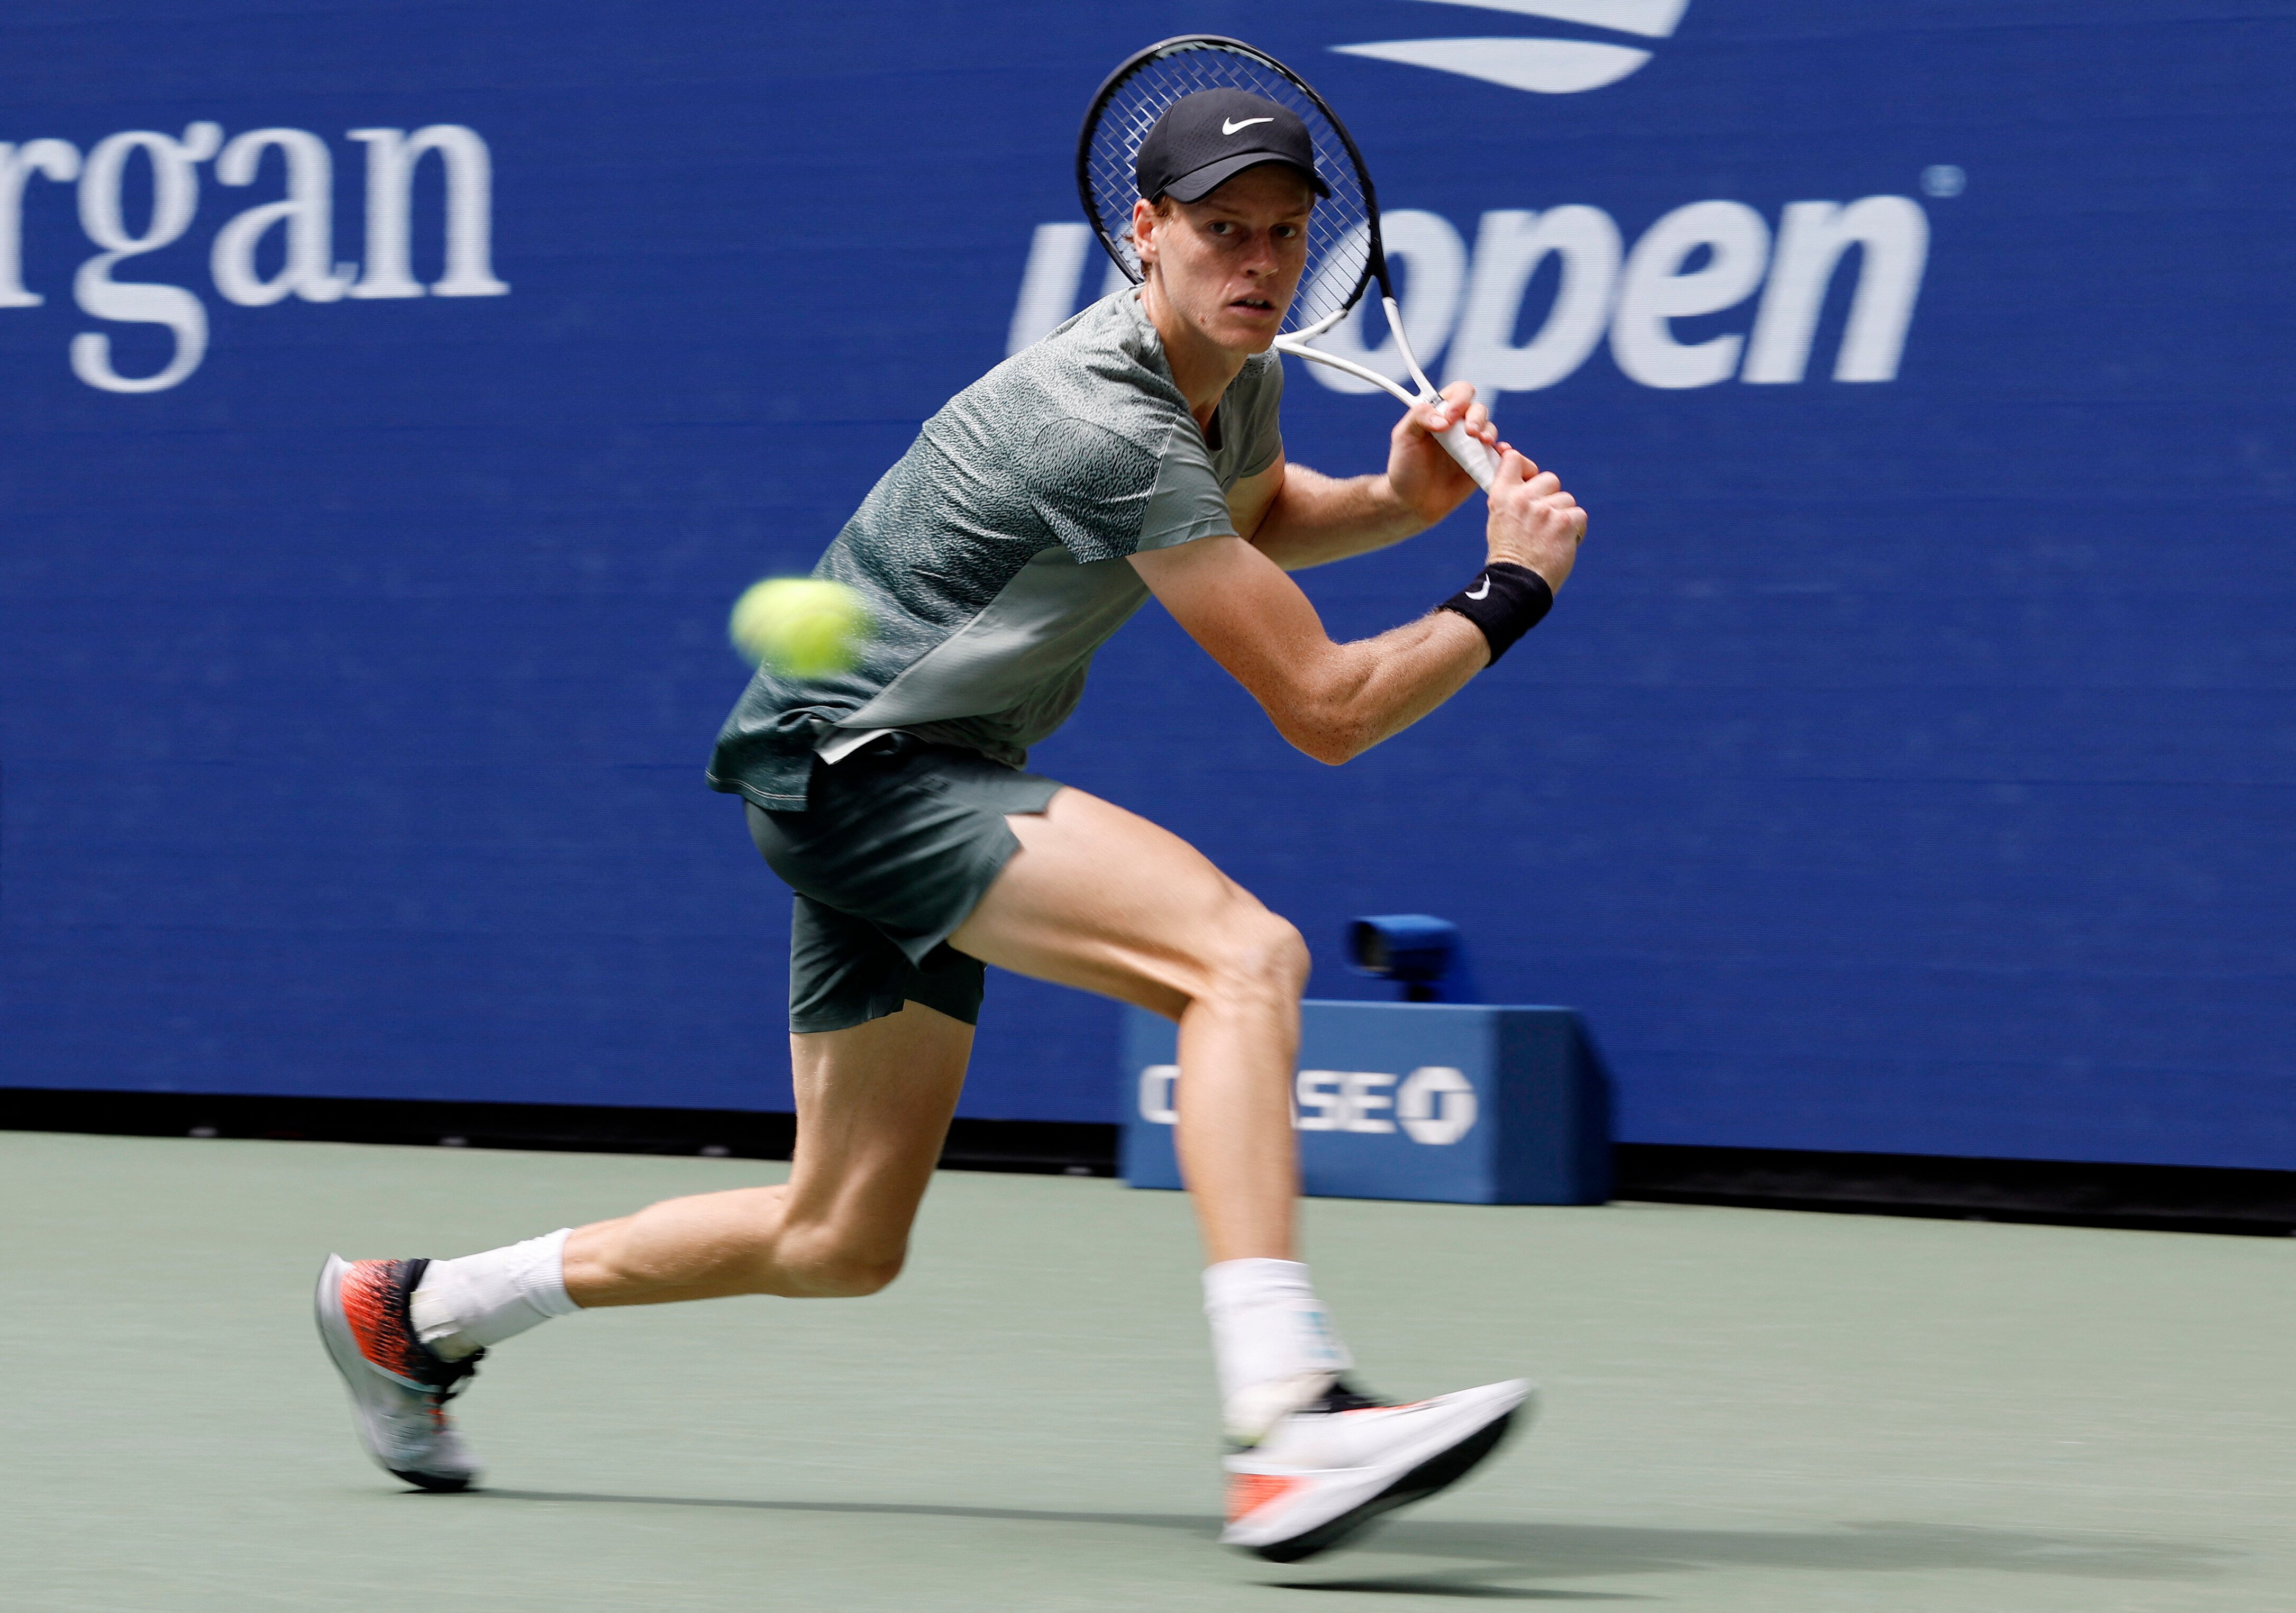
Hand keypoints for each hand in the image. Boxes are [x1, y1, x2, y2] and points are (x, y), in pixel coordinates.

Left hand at [1383, 382, 1500, 528]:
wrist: (1413, 504)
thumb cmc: (1404, 469)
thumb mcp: (1403, 437)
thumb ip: (1419, 416)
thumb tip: (1444, 419)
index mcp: (1440, 413)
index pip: (1458, 393)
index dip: (1458, 400)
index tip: (1448, 418)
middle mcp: (1458, 426)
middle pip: (1478, 409)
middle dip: (1477, 417)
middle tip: (1470, 432)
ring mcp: (1471, 445)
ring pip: (1489, 429)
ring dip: (1489, 432)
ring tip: (1483, 443)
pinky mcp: (1481, 464)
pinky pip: (1497, 454)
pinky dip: (1503, 451)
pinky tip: (1500, 452)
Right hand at [1483, 449, 1586, 591]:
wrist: (1518, 584)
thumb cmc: (1509, 555)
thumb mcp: (1499, 520)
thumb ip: (1512, 497)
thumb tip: (1527, 478)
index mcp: (1502, 496)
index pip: (1514, 459)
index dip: (1526, 466)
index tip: (1529, 478)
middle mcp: (1523, 498)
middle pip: (1550, 479)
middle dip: (1551, 497)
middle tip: (1542, 522)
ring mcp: (1545, 510)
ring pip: (1567, 500)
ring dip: (1563, 517)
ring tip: (1550, 538)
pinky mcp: (1565, 522)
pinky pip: (1579, 515)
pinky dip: (1575, 530)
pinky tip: (1562, 544)